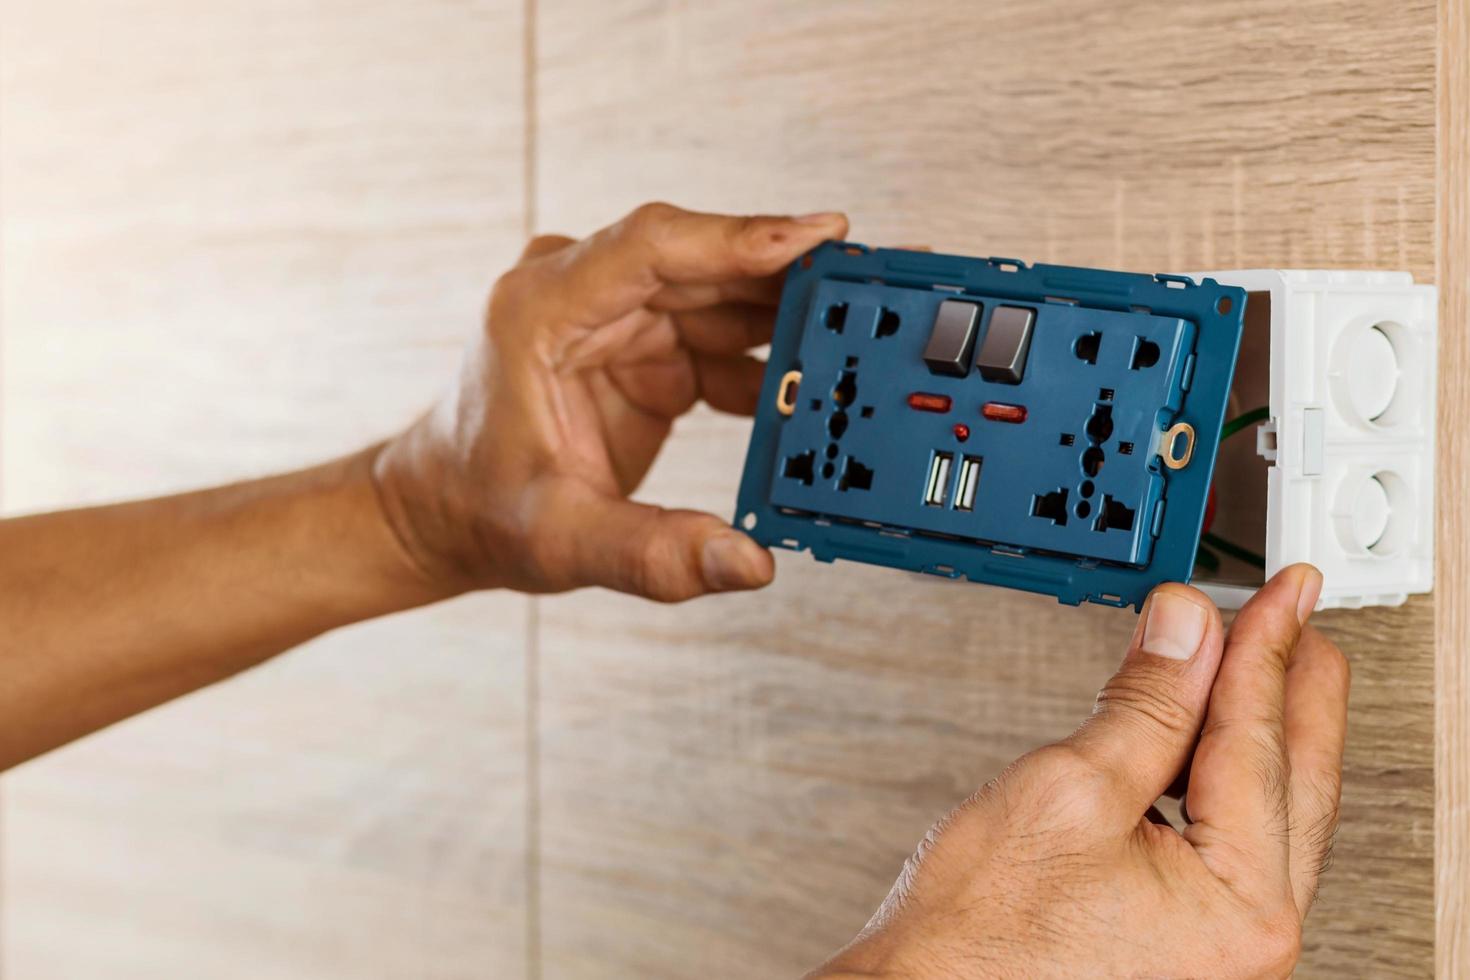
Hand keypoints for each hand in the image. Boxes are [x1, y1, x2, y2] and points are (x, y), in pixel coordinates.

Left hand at [373, 203, 848, 599]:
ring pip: (724, 299)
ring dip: (792, 325)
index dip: (740, 238)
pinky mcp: (644, 349)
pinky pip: (723, 341)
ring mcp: (616, 318)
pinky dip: (771, 367)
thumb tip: (749, 562)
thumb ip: (654, 554)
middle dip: (793, 279)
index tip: (819, 235)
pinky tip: (816, 393)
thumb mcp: (560, 540)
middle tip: (877, 291)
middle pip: (705, 263)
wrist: (443, 515)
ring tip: (866, 347)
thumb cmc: (478, 510)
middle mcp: (581, 296)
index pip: (653, 246)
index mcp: (542, 308)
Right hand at [815, 565, 1348, 979]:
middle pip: (1291, 779)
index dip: (1264, 649)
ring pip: (1264, 811)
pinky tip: (1200, 737)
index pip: (1260, 742)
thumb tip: (1186, 633)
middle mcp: (1251, 938)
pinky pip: (1229, 842)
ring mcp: (1223, 947)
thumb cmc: (979, 939)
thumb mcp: (1068, 790)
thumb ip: (1144, 705)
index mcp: (1241, 907)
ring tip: (1245, 658)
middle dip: (1290, 686)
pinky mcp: (1189, 943)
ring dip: (1253, 728)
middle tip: (1294, 615)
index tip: (1279, 594)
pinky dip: (1217, 778)